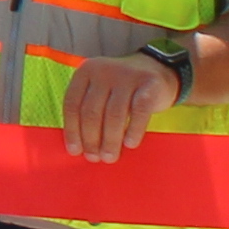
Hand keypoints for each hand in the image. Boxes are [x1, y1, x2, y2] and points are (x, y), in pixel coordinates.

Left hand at [59, 42, 188, 164]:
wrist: (156, 70)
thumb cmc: (121, 90)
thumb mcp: (100, 93)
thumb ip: (87, 112)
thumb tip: (78, 149)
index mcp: (85, 72)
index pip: (72, 104)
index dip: (72, 130)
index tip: (75, 151)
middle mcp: (104, 70)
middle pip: (91, 111)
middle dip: (91, 139)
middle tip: (95, 158)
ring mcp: (127, 75)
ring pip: (114, 114)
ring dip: (110, 140)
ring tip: (110, 157)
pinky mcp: (149, 83)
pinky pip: (139, 111)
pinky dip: (133, 130)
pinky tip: (130, 144)